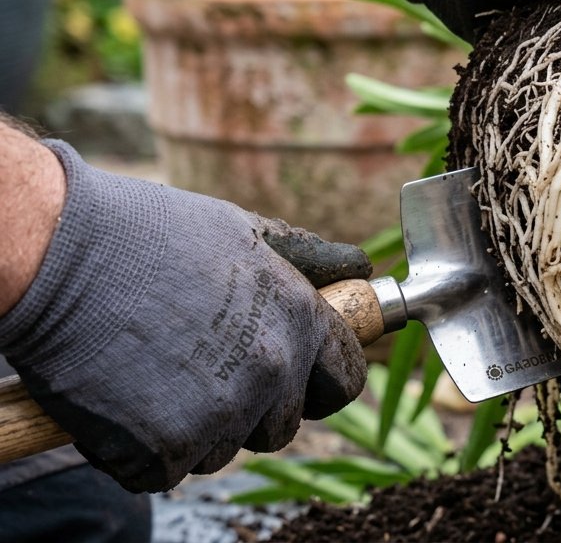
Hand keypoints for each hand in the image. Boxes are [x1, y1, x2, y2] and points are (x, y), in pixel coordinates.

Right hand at [0, 142, 370, 491]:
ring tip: (151, 372)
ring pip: (222, 449)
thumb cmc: (148, 233)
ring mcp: (222, 413)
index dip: (319, 384)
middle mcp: (273, 370)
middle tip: (196, 369)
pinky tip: (120, 399)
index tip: (296, 382)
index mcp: (300, 319)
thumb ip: (306, 258)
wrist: (60, 254)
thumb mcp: (243, 231)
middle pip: (281, 426)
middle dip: (247, 409)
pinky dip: (139, 450)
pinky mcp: (166, 449)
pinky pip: (165, 471)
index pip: (345, 380)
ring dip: (190, 428)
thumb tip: (358, 268)